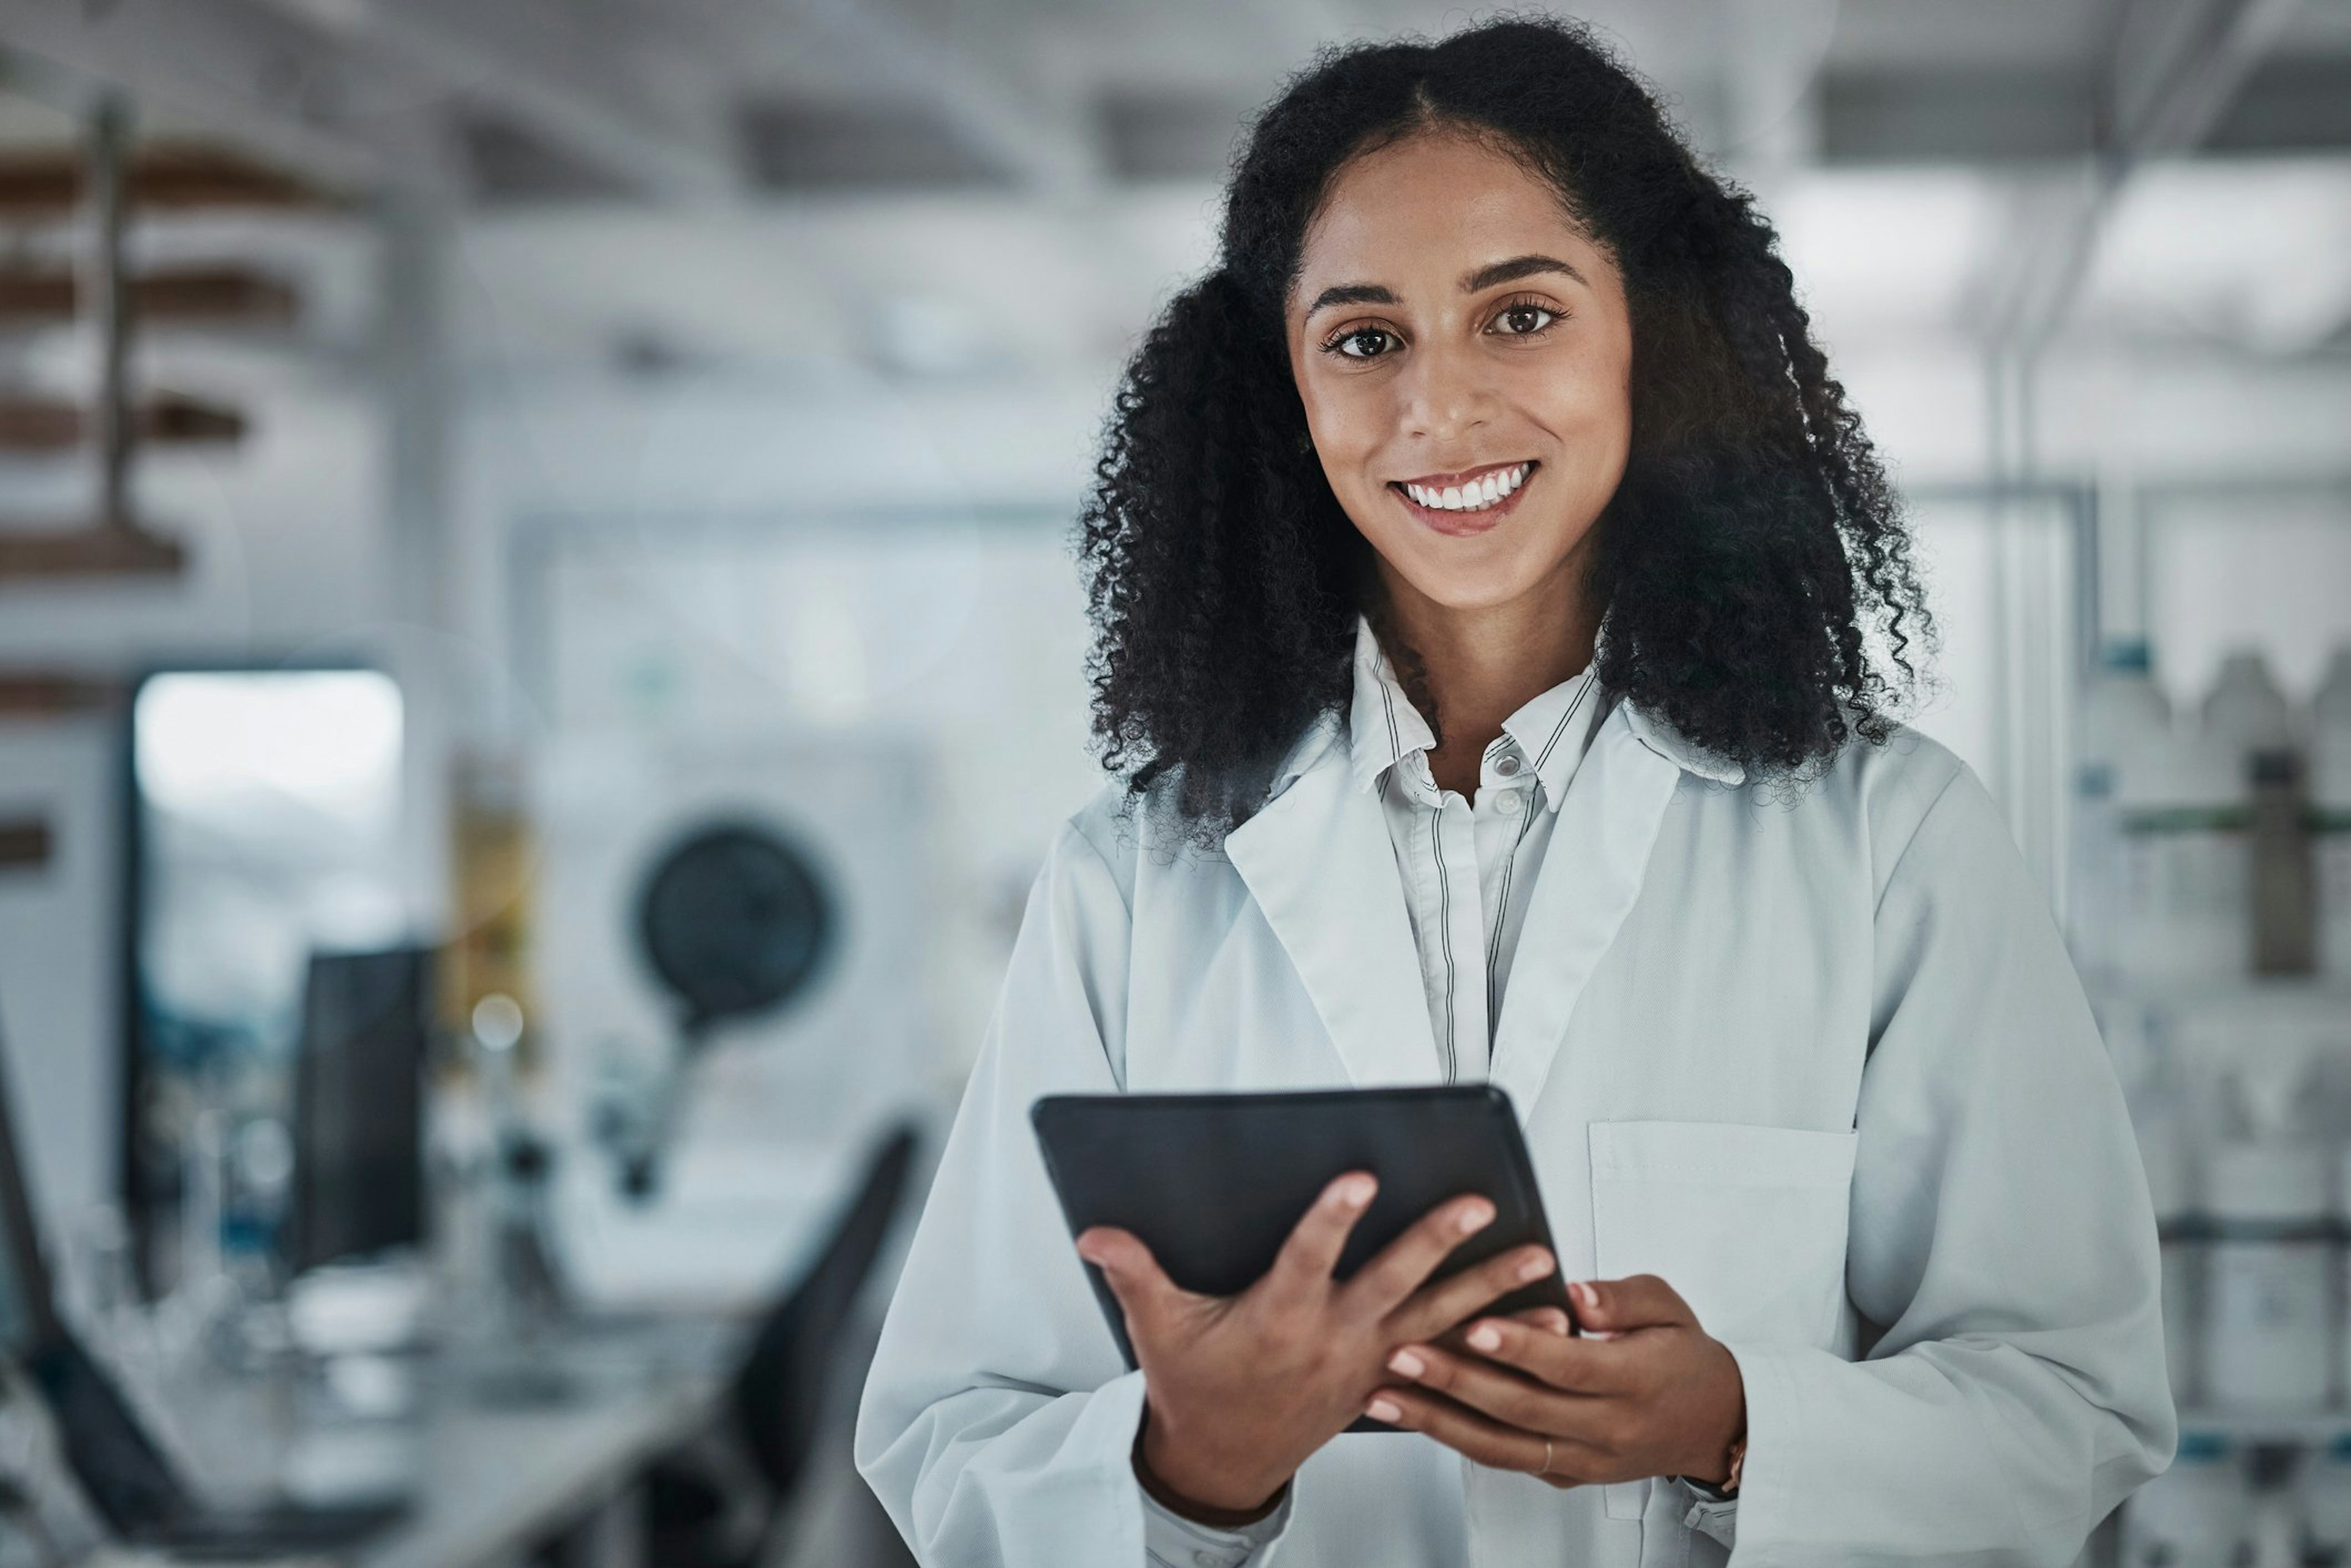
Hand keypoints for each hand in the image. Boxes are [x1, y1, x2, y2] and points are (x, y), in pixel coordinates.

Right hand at [1076, 1173, 1557, 1514]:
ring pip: (1442, 1321)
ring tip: (1540, 1263)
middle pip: (1396, 1283)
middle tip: (1478, 1204)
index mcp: (1279, 1318)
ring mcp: (1369, 1362)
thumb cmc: (1197, 1390)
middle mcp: (1333, 1338)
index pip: (1309, 1258)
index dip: (1333, 1217)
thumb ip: (1134, 1274)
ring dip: (1493, 1291)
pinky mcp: (1389, 1380)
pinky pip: (1454, 1359)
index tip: (1359, 1177)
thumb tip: (1096, 1234)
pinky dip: (1497, 1343)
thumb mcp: (1159, 1330)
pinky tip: (1539, 1325)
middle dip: (1440, 1242)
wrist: (1224, 1461)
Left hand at [1366, 1274, 1744, 1489]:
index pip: (1569, 1366)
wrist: (1715, 1425)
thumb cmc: (1686, 1357)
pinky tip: (1416, 1418)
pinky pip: (1505, 1460)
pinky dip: (1457, 1440)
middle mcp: (1609, 1429)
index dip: (1520, 1346)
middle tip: (1404, 1353)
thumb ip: (1622, 1297)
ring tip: (1385, 1395)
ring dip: (1438, 1421)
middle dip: (1457, 1381)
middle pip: (1523, 1409)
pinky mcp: (1566, 1474)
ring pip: (1503, 1446)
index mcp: (1637, 1380)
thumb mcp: (1670, 1308)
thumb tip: (1576, 1292)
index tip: (1474, 1322)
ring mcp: (1585, 1460)